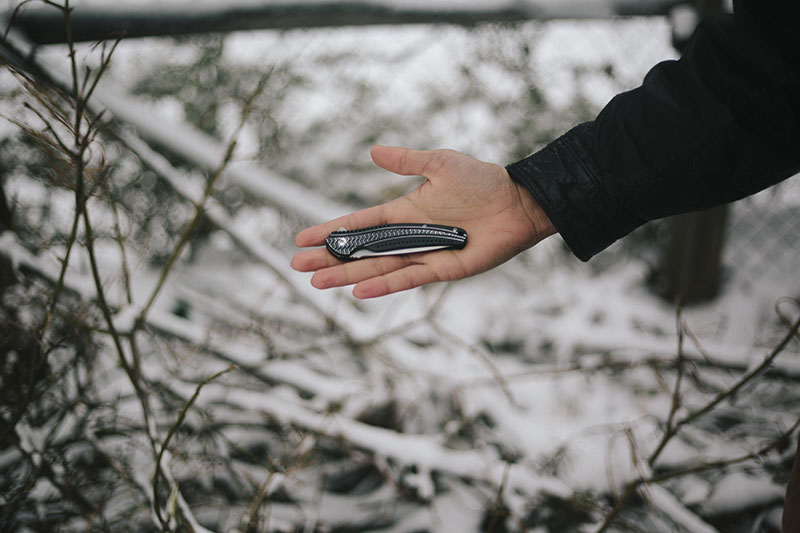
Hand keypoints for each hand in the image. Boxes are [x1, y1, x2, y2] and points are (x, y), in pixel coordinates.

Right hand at [291, 145, 555, 298]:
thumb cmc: (482, 180)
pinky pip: (408, 279)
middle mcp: (408, 236)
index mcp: (404, 211)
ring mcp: (423, 254)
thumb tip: (372, 151)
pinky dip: (383, 286)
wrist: (518, 202)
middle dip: (329, 258)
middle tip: (297, 265)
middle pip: (360, 251)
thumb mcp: (439, 163)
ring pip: (377, 268)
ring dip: (347, 276)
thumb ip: (406, 161)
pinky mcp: (442, 270)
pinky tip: (358, 292)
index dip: (330, 231)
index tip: (301, 237)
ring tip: (316, 282)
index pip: (358, 224)